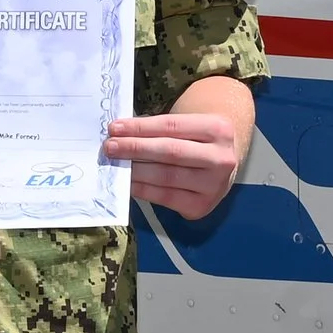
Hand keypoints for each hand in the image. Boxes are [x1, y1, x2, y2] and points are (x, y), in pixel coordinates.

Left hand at [107, 112, 241, 219]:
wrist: (223, 163)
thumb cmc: (197, 139)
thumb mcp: (188, 126)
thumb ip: (159, 129)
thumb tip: (120, 135)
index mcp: (218, 129)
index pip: (171, 126)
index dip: (140, 127)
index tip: (114, 128)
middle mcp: (221, 159)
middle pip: (170, 151)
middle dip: (135, 148)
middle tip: (109, 147)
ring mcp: (214, 185)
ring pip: (166, 177)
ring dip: (135, 170)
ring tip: (114, 164)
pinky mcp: (202, 206)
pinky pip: (165, 198)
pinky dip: (143, 189)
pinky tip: (128, 182)